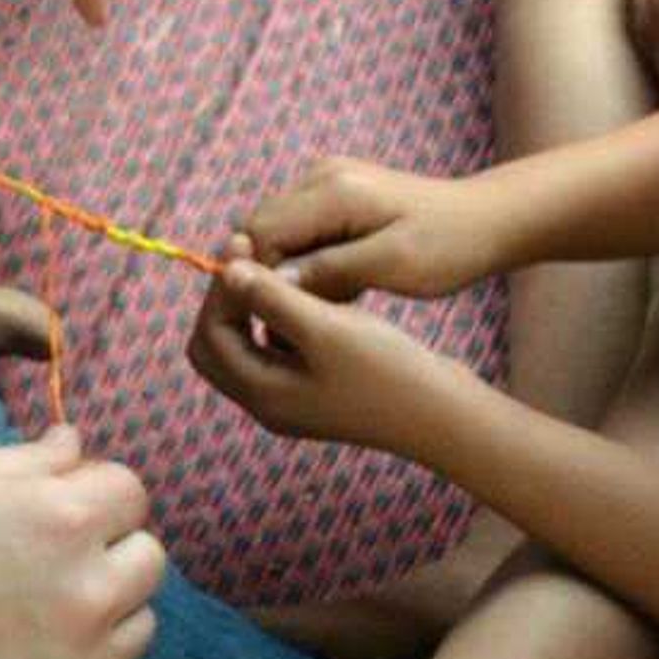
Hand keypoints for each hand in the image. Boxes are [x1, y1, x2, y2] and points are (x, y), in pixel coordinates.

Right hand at [0, 427, 162, 658]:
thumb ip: (34, 459)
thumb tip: (78, 447)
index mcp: (64, 517)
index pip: (131, 492)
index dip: (94, 493)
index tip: (60, 506)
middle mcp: (88, 591)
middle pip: (148, 560)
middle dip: (110, 550)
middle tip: (51, 559)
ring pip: (138, 627)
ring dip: (104, 611)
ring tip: (38, 610)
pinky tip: (24, 656)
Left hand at [186, 246, 476, 458]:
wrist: (446, 415)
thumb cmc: (388, 370)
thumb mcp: (324, 328)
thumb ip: (271, 297)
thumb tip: (226, 270)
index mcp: (263, 394)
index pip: (211, 335)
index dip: (220, 288)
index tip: (243, 244)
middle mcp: (270, 402)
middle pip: (219, 344)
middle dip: (226, 299)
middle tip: (250, 258)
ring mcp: (295, 400)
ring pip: (249, 344)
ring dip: (254, 306)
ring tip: (279, 268)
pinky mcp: (320, 390)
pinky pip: (280, 349)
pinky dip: (281, 318)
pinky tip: (309, 292)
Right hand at [241, 157, 520, 302]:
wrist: (489, 219)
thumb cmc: (450, 245)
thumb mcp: (392, 266)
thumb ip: (330, 271)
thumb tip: (273, 284)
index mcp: (332, 189)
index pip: (260, 231)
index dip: (259, 275)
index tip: (279, 315)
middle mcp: (320, 176)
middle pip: (261, 228)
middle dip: (273, 273)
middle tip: (307, 313)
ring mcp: (327, 181)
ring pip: (280, 233)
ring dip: (295, 270)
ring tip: (337, 301)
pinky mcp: (336, 194)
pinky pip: (302, 231)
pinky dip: (312, 262)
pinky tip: (345, 286)